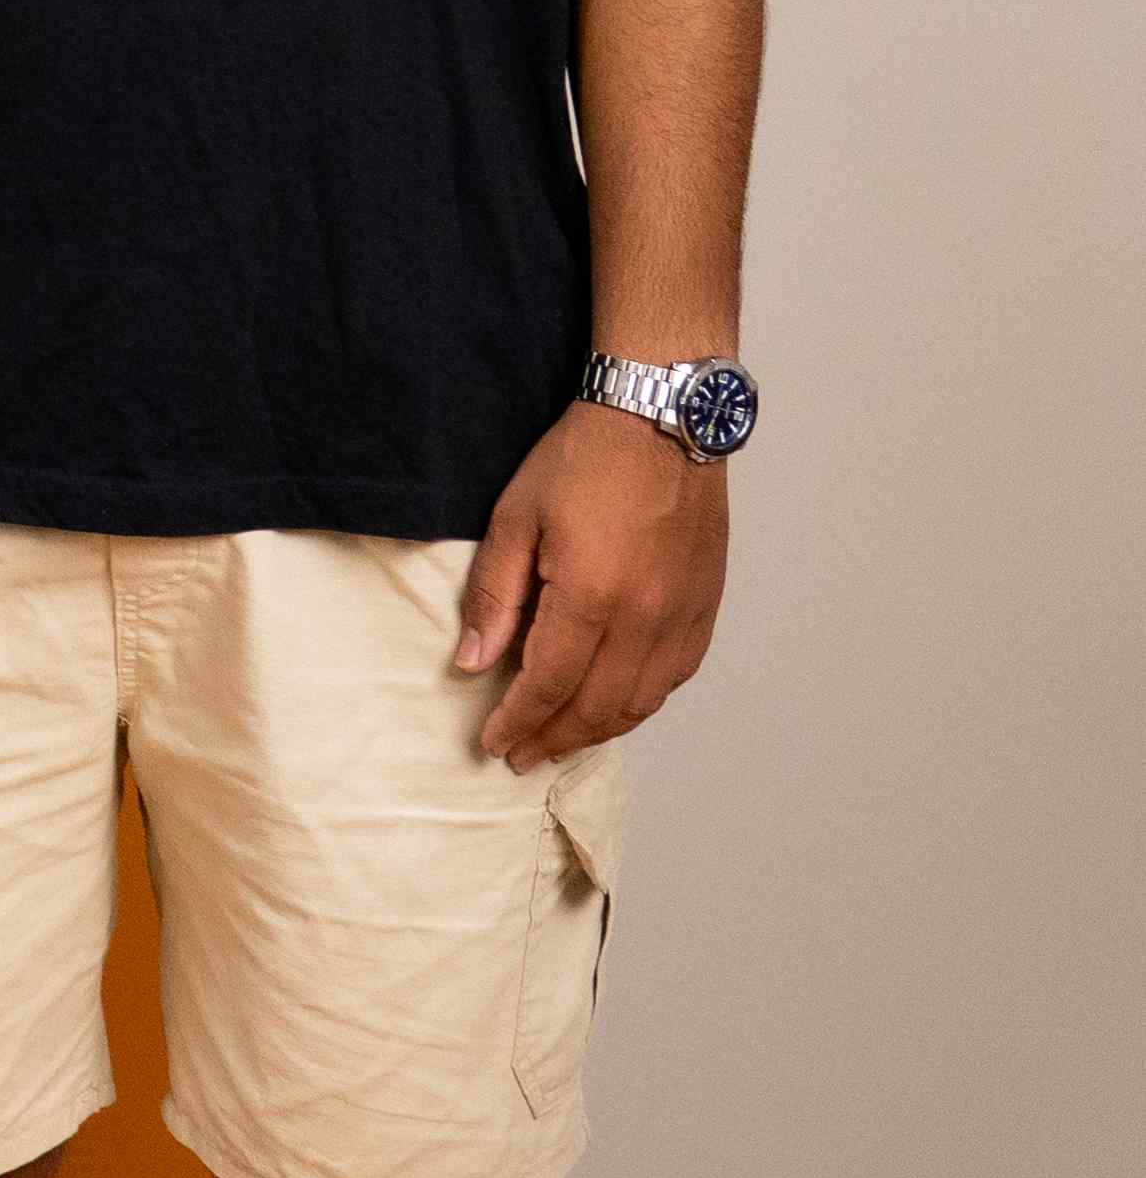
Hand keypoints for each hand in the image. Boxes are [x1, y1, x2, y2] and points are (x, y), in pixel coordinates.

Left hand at [462, 401, 727, 769]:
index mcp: (591, 597)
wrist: (659, 420)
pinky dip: (641, 702)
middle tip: (522, 757)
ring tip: (561, 742)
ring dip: (599, 731)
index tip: (495, 744)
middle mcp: (645, 619)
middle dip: (554, 738)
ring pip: (641, 701)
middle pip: (597, 706)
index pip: (549, 684)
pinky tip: (616, 706)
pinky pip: (674, 676)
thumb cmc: (581, 461)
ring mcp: (683, 616)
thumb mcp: (514, 518)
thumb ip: (495, 597)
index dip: (519, 721)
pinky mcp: (705, 607)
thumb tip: (472, 661)